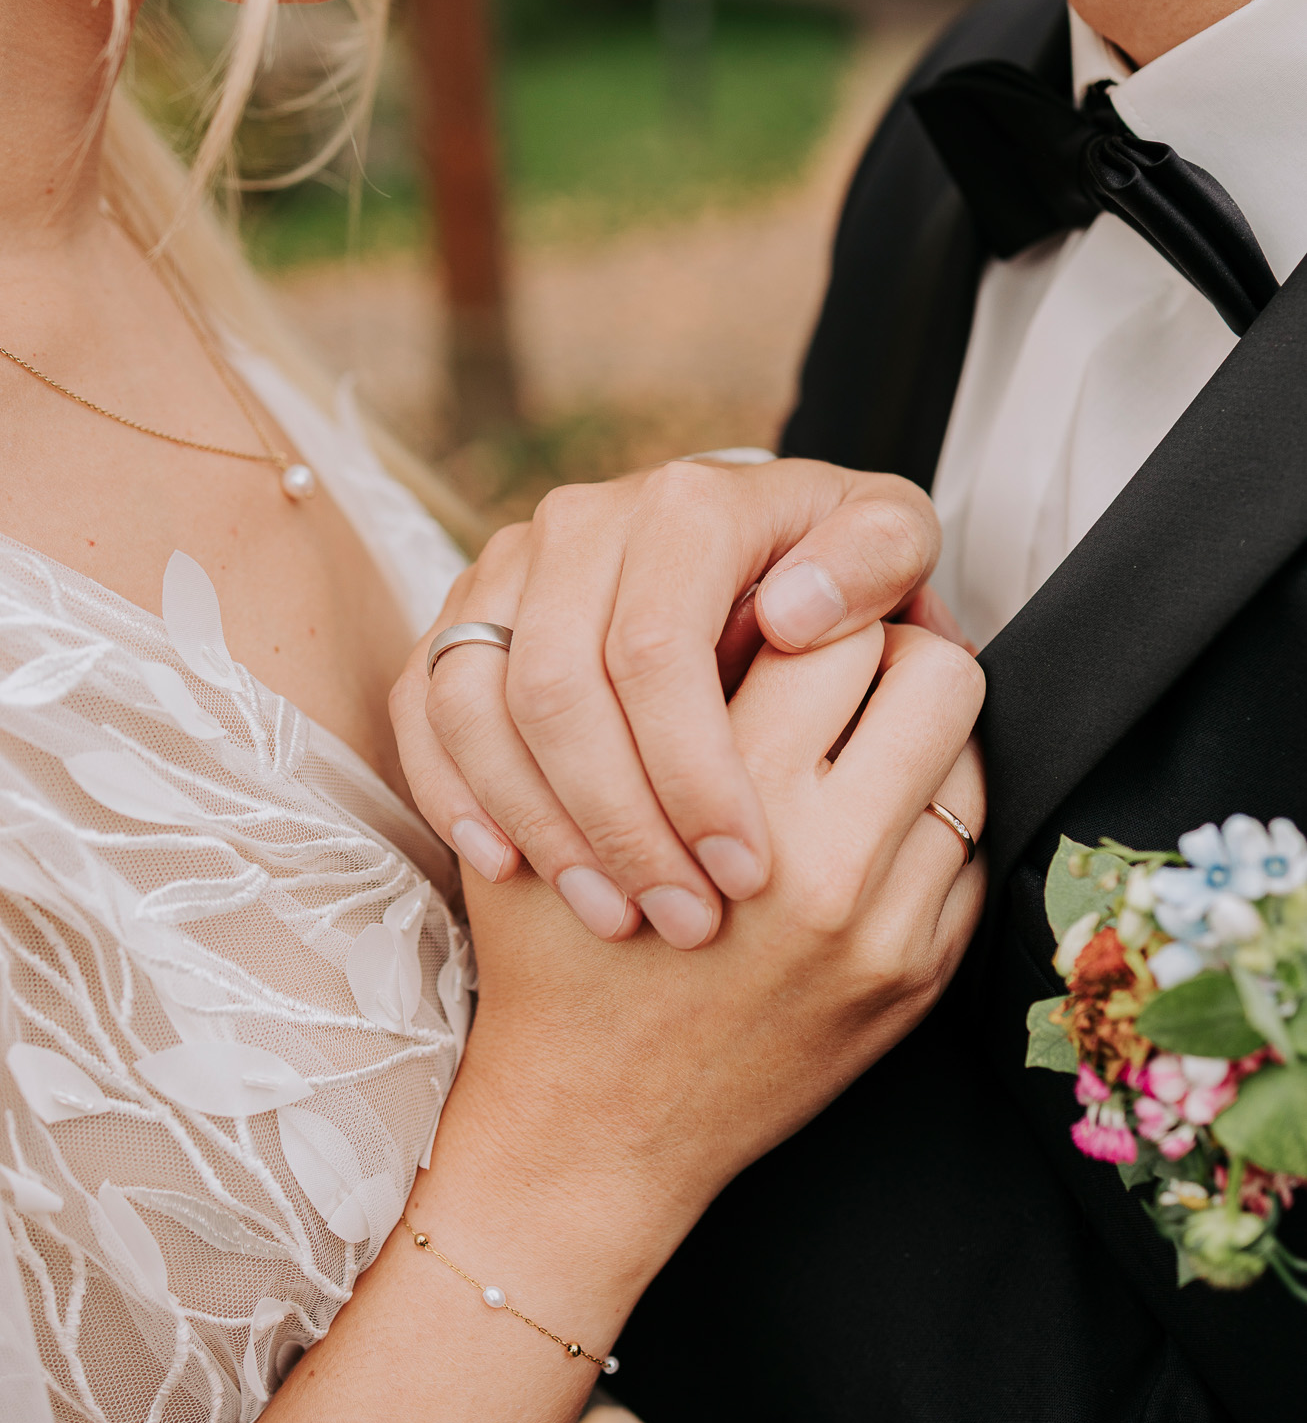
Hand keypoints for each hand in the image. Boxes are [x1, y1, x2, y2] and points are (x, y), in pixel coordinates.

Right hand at [391, 458, 941, 948]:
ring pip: (477, 706)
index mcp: (686, 504)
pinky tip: (510, 869)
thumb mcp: (888, 543)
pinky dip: (455, 796)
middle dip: (619, 822)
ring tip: (616, 915)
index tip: (749, 869)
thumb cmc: (830, 565)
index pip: (656, 649)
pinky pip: (421, 708)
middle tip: (686, 919)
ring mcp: (507, 565)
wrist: (732, 550)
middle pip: (558, 689)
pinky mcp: (458, 614)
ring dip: (541, 826)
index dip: (694, 770)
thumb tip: (793, 614)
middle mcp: (582, 520)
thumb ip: (877, 560)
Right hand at [441, 617, 986, 1236]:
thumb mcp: (555, 806)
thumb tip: (741, 603)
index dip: (812, 606)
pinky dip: (926, 816)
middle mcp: (823, 863)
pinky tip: (864, 820)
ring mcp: (885, 930)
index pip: (836, 629)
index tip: (792, 614)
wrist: (588, 1129)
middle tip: (839, 662)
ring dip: (916, 731)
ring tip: (854, 736)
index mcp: (728, 799)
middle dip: (887, 653)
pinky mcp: (916, 979)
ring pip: (968, 757)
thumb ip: (633, 702)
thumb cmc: (553, 948)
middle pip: (932, 673)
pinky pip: (970, 848)